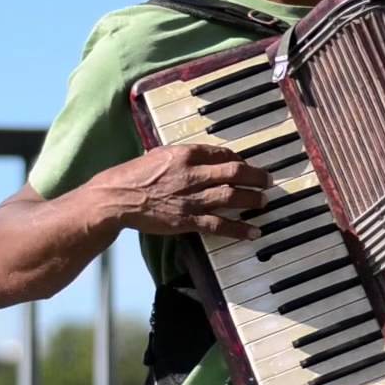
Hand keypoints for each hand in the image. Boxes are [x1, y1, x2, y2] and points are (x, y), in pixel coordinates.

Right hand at [89, 143, 271, 239]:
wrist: (116, 198)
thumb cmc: (132, 175)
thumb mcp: (158, 155)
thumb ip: (180, 155)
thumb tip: (198, 157)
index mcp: (185, 154)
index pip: (221, 153)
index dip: (238, 159)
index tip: (245, 164)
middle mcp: (193, 174)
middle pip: (234, 172)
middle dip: (255, 176)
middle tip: (268, 180)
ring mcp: (192, 198)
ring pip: (231, 197)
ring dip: (252, 199)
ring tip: (264, 201)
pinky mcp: (187, 220)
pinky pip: (219, 225)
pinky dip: (239, 229)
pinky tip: (253, 231)